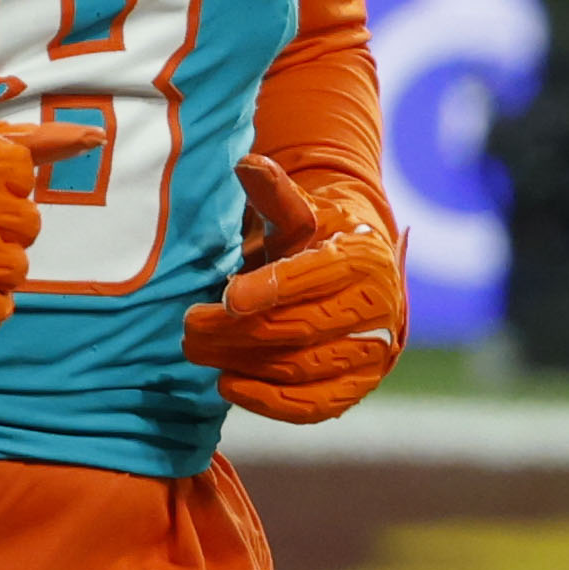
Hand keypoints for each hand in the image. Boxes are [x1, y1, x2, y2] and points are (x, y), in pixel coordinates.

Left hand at [181, 154, 408, 422]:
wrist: (358, 277)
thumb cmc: (316, 240)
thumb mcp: (297, 212)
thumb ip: (273, 193)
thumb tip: (248, 163)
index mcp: (364, 256)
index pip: (318, 276)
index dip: (272, 289)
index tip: (227, 297)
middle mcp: (380, 306)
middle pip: (302, 328)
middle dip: (236, 332)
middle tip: (188, 327)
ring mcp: (375, 351)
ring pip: (303, 367)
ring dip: (242, 363)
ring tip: (199, 352)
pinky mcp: (361, 386)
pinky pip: (317, 406)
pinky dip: (271, 402)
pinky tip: (230, 386)